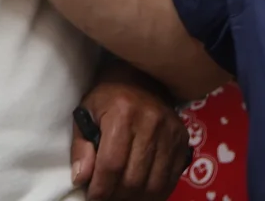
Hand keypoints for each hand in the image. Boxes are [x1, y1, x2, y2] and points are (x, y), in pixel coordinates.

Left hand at [71, 70, 190, 200]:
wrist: (142, 76)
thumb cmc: (109, 97)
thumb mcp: (86, 114)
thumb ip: (81, 148)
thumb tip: (81, 179)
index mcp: (122, 113)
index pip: (111, 165)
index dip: (100, 189)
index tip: (93, 197)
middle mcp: (151, 122)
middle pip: (133, 178)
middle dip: (117, 196)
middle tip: (107, 198)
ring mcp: (170, 132)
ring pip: (154, 183)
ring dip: (136, 198)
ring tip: (123, 197)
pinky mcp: (183, 139)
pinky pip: (171, 178)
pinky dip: (156, 193)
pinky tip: (142, 193)